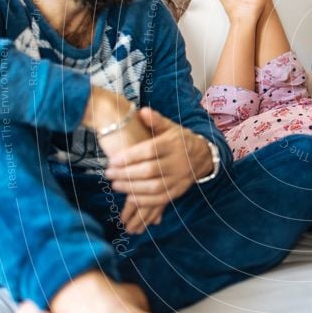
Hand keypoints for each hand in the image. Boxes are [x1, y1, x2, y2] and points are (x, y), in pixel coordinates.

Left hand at [104, 108, 213, 232]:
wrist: (203, 155)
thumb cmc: (180, 140)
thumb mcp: (170, 127)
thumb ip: (155, 120)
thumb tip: (141, 111)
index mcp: (174, 143)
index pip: (149, 150)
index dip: (129, 156)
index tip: (112, 160)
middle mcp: (178, 161)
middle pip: (150, 170)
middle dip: (126, 173)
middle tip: (109, 173)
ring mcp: (180, 177)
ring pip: (154, 186)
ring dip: (132, 188)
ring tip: (115, 184)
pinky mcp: (179, 190)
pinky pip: (161, 198)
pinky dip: (144, 200)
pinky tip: (130, 197)